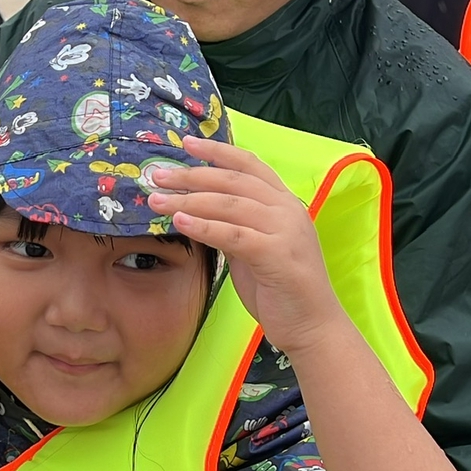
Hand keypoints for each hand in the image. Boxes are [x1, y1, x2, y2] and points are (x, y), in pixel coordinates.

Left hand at [146, 136, 346, 355]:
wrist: (313, 326)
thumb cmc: (281, 289)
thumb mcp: (253, 249)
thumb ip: (233, 225)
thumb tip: (196, 210)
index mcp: (285, 203)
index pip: (249, 164)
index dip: (217, 151)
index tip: (187, 144)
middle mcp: (287, 210)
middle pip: (233, 181)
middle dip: (191, 175)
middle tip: (157, 175)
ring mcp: (285, 231)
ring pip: (229, 204)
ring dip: (188, 200)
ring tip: (157, 200)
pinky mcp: (277, 255)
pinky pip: (234, 235)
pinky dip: (204, 226)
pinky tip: (180, 222)